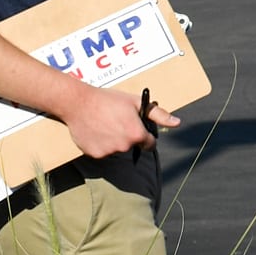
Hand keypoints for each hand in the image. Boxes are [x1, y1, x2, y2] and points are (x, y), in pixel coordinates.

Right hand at [60, 86, 179, 160]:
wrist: (78, 102)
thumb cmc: (108, 100)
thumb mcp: (135, 102)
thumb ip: (158, 115)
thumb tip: (177, 123)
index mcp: (137, 134)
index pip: (150, 145)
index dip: (145, 136)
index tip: (137, 129)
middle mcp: (124, 146)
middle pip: (132, 146)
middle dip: (128, 137)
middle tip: (116, 122)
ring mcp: (108, 152)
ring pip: (117, 150)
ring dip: (114, 141)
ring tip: (104, 125)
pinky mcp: (95, 155)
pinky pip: (102, 152)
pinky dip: (100, 145)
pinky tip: (95, 131)